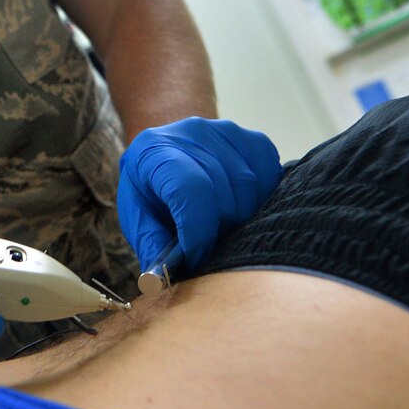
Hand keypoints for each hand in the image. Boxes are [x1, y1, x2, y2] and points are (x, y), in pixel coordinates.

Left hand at [118, 118, 283, 273]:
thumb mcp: (137, 216)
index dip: (198, 231)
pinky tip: (239, 208)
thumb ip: (150, 243)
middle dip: (219, 231)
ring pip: (250, 189)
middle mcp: (192, 133)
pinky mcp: (253, 139)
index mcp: (154, 150)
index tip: (196, 257)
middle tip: (208, 245)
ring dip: (240, 219)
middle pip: (224, 194)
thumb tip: (162, 276)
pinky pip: (270, 177)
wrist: (168, 152)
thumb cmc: (151, 190)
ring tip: (220, 227)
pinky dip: (259, 202)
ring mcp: (226, 131)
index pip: (191, 189)